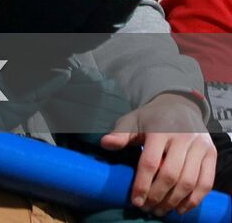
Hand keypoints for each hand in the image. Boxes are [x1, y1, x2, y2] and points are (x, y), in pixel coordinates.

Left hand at [101, 93, 216, 213]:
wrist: (179, 105)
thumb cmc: (152, 118)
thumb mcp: (133, 121)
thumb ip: (121, 134)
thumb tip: (105, 144)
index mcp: (159, 128)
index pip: (150, 162)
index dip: (142, 184)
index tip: (135, 201)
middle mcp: (182, 136)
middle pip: (170, 175)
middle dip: (157, 196)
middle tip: (147, 209)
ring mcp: (199, 145)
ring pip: (188, 181)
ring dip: (174, 202)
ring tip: (160, 211)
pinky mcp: (211, 153)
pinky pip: (206, 182)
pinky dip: (194, 200)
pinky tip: (180, 208)